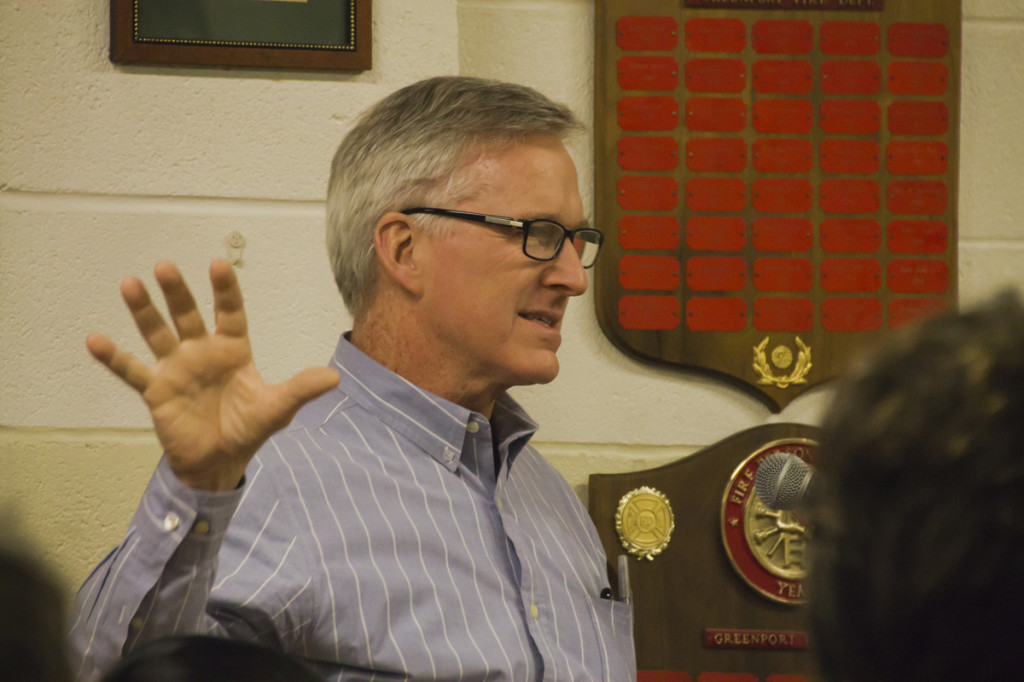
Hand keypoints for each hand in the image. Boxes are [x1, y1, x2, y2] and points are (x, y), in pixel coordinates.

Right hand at [87, 260, 338, 490]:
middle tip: (165, 267)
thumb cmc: (247, 429)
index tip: (218, 264)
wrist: (219, 462)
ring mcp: (176, 369)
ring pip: (157, 334)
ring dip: (143, 311)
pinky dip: (113, 357)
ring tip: (130, 285)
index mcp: (233, 351)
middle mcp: (201, 352)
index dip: (224, 291)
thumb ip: (300, 390)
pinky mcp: (156, 390)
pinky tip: (94, 340)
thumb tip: (334, 378)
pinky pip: (132, 371)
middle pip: (187, 316)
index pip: (229, 314)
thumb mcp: (276, 409)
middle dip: (177, 294)